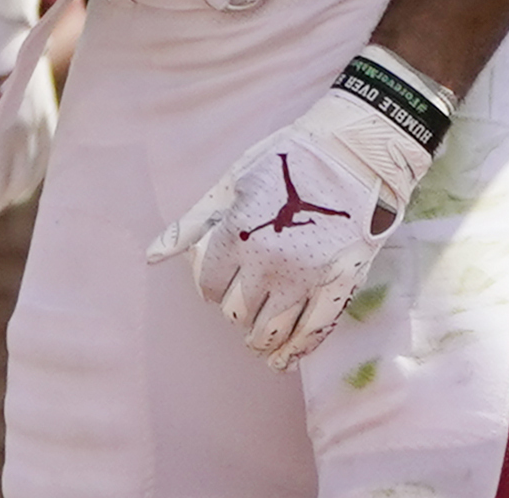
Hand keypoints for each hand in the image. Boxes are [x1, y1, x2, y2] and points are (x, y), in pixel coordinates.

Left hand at [152, 66, 443, 369]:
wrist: (356, 149)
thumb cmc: (290, 159)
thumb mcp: (234, 182)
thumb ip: (192, 223)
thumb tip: (152, 256)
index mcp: (238, 236)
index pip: (210, 285)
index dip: (212, 287)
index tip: (221, 283)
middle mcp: (267, 263)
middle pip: (238, 311)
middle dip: (236, 310)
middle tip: (245, 303)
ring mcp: (305, 277)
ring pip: (271, 330)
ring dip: (260, 340)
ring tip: (258, 340)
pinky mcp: (339, 283)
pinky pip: (314, 331)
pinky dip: (297, 351)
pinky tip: (286, 360)